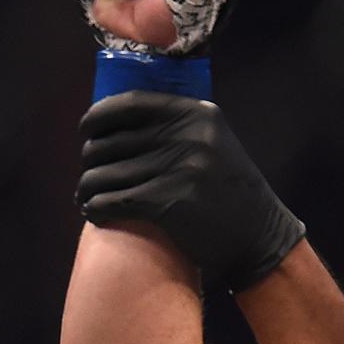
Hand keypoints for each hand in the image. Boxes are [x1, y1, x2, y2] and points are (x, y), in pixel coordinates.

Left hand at [77, 92, 305, 290]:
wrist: (259, 239)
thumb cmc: (227, 195)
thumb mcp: (213, 145)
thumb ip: (176, 129)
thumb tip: (116, 122)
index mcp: (196, 113)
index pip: (129, 104)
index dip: (97, 118)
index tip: (85, 132)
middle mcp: (188, 135)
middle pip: (111, 141)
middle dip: (90, 161)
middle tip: (87, 178)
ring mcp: (180, 168)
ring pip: (107, 173)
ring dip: (87, 189)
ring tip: (85, 199)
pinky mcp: (170, 203)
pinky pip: (115, 201)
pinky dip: (96, 208)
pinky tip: (94, 213)